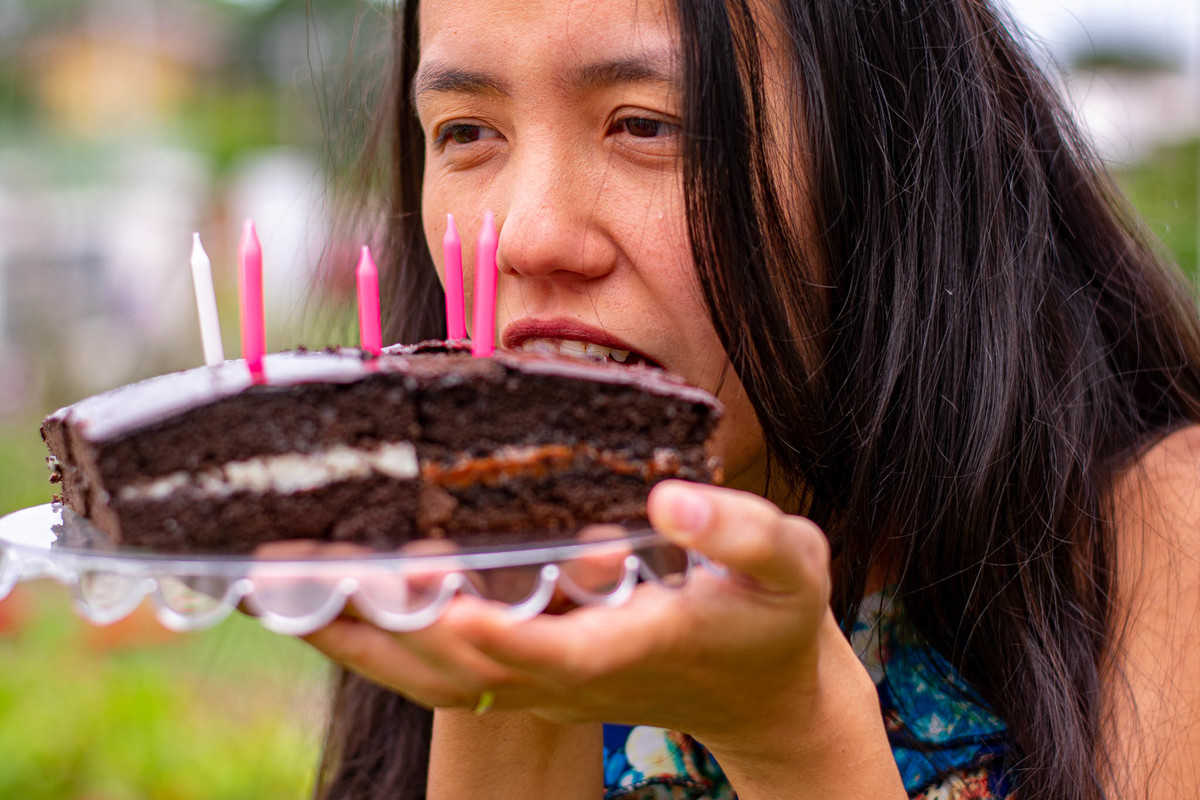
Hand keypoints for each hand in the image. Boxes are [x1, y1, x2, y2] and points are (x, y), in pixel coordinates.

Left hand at [299, 480, 836, 745]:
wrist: (764, 695)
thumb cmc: (774, 621)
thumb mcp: (790, 567)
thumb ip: (741, 533)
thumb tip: (669, 501)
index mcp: (624, 651)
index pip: (542, 651)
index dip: (482, 628)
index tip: (422, 590)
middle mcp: (564, 678)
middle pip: (451, 672)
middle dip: (371, 629)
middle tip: (287, 572)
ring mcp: (538, 686)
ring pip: (428, 680)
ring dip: (353, 638)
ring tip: (273, 583)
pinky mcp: (527, 675)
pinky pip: (435, 671)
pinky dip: (376, 641)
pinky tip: (330, 596)